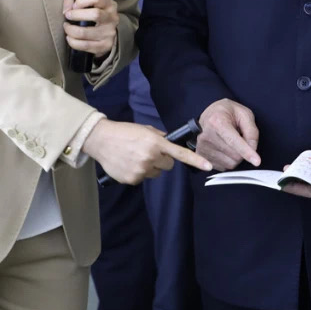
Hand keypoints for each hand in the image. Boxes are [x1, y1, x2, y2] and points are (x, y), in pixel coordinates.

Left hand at [63, 0, 117, 58]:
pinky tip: (70, 38)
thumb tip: (66, 10)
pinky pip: (84, 45)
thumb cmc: (93, 16)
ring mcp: (109, 33)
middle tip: (67, 16)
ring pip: (85, 32)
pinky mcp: (104, 46)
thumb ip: (73, 1)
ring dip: (71, 30)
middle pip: (95, 14)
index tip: (74, 5)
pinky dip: (73, 42)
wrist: (106, 35)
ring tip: (67, 28)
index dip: (82, 0)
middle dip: (76, 15)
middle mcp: (112, 18)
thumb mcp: (88, 4)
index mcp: (109, 4)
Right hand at [82, 118, 211, 184]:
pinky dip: (138, 173)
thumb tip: (170, 144)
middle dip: (162, 160)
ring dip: (150, 167)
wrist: (101, 140)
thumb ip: (160, 138)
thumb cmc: (124, 132)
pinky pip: (143, 178)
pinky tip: (128, 163)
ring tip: (135, 157)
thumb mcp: (145, 130)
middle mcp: (150, 157)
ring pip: (156, 173)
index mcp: (155, 142)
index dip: (196, 160)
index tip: (208, 166)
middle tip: (149, 152)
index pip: (179, 154)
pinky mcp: (132, 179)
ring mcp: (141, 170)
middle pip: (168, 166)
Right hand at [196, 98, 261, 170]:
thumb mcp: (244, 114)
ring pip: (230, 163)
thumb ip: (251, 131)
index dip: (247, 152)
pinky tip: (225, 148)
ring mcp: (202, 147)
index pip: (234, 141)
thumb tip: (253, 149)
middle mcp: (206, 136)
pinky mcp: (202, 157)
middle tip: (241, 139)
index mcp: (217, 121)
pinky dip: (229, 160)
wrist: (209, 114)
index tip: (257, 162)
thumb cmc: (227, 113)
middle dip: (244, 152)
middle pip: (235, 155)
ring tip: (232, 142)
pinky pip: (224, 167)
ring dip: (237, 157)